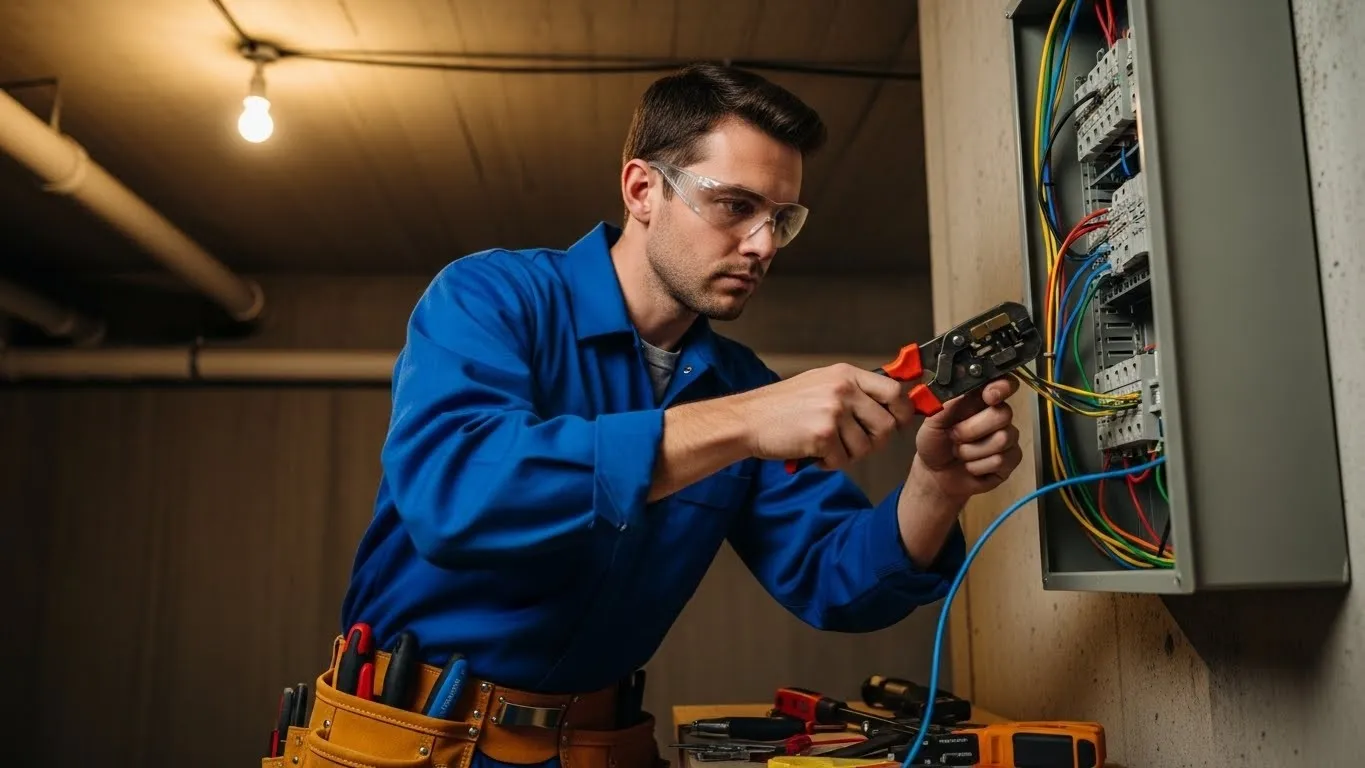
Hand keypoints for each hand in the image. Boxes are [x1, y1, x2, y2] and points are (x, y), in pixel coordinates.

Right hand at [738, 364, 915, 469]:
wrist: (749, 419)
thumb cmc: (783, 405)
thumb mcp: (821, 383)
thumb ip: (854, 390)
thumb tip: (892, 402)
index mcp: (846, 374)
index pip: (894, 391)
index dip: (902, 412)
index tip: (898, 423)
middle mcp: (843, 390)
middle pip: (886, 425)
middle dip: (874, 442)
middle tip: (853, 444)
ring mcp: (833, 411)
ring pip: (865, 447)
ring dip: (848, 455)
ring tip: (826, 447)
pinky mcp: (822, 435)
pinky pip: (843, 460)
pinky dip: (829, 463)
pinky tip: (814, 454)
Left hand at [912, 377, 1022, 503]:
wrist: (935, 474)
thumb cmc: (935, 443)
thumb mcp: (933, 421)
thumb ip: (948, 403)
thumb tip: (961, 387)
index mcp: (979, 400)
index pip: (1003, 384)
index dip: (1002, 387)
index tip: (989, 396)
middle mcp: (997, 416)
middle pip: (1004, 414)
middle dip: (973, 429)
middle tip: (954, 436)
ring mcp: (1007, 438)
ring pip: (1002, 439)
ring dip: (972, 450)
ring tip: (959, 452)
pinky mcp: (1010, 460)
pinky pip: (1002, 460)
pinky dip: (979, 466)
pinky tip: (970, 466)